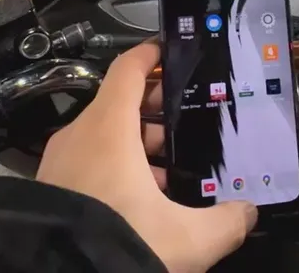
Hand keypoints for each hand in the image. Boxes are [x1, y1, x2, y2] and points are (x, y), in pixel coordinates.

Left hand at [37, 41, 256, 272]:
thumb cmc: (116, 246)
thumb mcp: (188, 239)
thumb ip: (227, 222)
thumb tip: (247, 213)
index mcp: (109, 130)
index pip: (128, 71)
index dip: (150, 57)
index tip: (168, 52)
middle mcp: (79, 138)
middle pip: (120, 105)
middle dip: (156, 112)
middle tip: (188, 121)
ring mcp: (60, 164)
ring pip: (103, 138)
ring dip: (136, 147)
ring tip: (171, 171)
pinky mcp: (50, 191)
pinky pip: (88, 165)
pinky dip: (115, 170)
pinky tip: (142, 201)